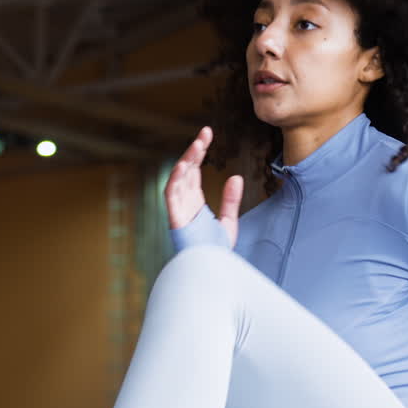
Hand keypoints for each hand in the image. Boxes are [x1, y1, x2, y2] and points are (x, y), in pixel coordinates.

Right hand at [164, 126, 243, 248]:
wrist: (211, 273)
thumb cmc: (215, 252)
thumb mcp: (228, 222)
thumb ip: (231, 200)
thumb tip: (236, 177)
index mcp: (194, 202)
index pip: (194, 170)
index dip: (199, 151)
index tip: (208, 133)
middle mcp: (184, 203)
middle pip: (187, 170)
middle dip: (194, 151)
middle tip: (205, 133)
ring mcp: (178, 210)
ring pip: (178, 179)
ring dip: (186, 161)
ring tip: (198, 145)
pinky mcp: (175, 219)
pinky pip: (171, 196)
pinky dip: (175, 180)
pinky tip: (184, 165)